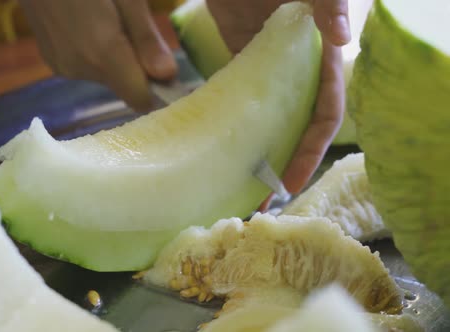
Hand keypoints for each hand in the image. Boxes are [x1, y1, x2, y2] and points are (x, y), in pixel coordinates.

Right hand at [19, 0, 177, 110]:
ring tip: (110, 17)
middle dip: (139, 67)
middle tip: (136, 26)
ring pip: (107, 77)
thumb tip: (168, 76)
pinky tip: (91, 22)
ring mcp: (62, 66)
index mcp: (101, 52)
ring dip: (118, 58)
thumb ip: (145, 38)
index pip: (141, 99)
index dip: (160, 90)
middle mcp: (79, 68)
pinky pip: (88, 67)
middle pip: (125, 87)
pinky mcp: (52, 61)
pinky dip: (98, 54)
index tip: (170, 71)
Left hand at [207, 0, 347, 197]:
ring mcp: (267, 66)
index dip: (311, 149)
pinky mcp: (240, 59)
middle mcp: (296, 67)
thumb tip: (345, 40)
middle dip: (282, 164)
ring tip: (239, 186)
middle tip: (261, 200)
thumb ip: (330, 3)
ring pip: (268, 118)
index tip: (288, 182)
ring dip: (257, 152)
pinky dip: (234, 125)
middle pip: (295, 125)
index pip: (324, 111)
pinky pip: (240, 99)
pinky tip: (221, 149)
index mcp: (318, 55)